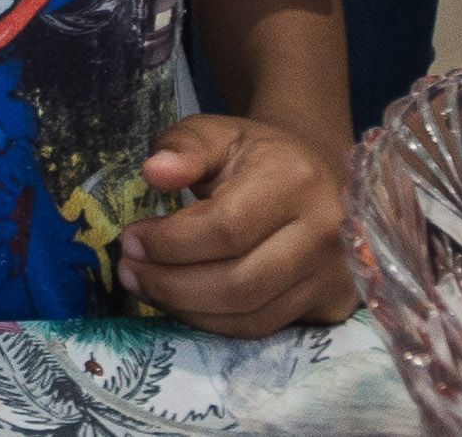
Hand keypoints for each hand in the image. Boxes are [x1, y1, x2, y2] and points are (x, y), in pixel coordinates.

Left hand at [117, 116, 354, 336]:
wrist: (315, 175)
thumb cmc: (256, 154)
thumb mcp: (216, 133)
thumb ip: (183, 146)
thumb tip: (154, 172)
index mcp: (294, 180)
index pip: (225, 228)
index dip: (170, 242)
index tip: (131, 239)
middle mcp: (324, 231)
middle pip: (238, 282)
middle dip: (170, 284)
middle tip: (128, 271)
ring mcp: (333, 274)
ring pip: (249, 315)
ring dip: (185, 309)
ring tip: (145, 286)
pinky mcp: (331, 304)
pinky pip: (262, 328)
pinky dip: (212, 323)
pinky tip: (181, 302)